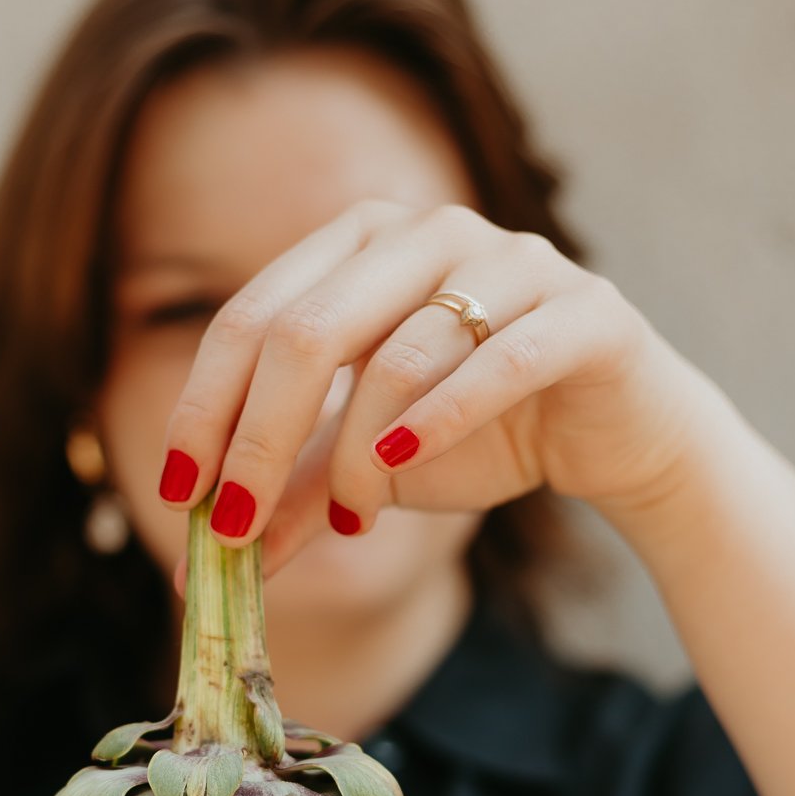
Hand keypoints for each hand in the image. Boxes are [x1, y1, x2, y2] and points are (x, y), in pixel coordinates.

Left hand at [158, 198, 714, 574]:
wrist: (616, 433)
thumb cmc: (479, 429)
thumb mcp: (365, 462)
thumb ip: (289, 493)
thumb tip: (198, 564)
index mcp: (360, 243)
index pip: (251, 317)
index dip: (205, 407)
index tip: (178, 492)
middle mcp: (429, 231)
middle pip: (309, 330)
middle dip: (259, 439)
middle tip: (235, 527)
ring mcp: (513, 259)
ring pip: (400, 355)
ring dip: (356, 456)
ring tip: (353, 517)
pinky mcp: (585, 310)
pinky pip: (498, 361)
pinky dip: (440, 421)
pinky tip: (400, 469)